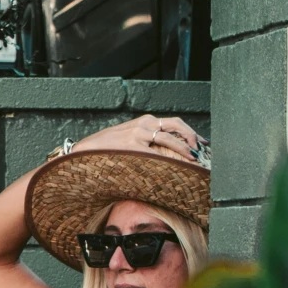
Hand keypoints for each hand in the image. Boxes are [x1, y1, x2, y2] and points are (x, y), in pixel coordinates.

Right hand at [72, 114, 206, 164]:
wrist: (86, 149)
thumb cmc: (107, 148)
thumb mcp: (129, 137)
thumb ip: (146, 140)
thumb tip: (164, 153)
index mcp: (145, 121)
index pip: (173, 123)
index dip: (190, 133)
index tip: (201, 143)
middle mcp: (144, 123)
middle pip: (176, 125)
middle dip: (192, 137)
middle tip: (201, 150)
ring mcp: (139, 134)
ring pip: (169, 138)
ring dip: (184, 149)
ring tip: (193, 159)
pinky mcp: (133, 146)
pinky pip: (156, 153)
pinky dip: (168, 160)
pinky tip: (176, 166)